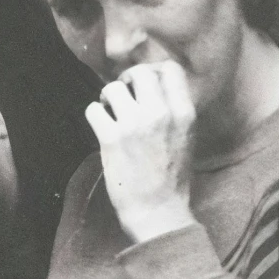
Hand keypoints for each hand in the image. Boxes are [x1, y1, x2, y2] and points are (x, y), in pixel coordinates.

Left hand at [88, 61, 197, 242]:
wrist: (158, 209)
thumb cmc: (171, 176)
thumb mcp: (186, 137)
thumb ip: (173, 111)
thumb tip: (153, 89)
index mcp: (185, 113)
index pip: (170, 69)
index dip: (153, 70)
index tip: (143, 84)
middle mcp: (161, 113)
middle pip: (139, 73)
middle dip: (126, 80)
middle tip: (122, 94)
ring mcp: (135, 124)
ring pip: (112, 88)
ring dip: (107, 97)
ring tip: (109, 110)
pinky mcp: (111, 138)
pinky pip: (93, 110)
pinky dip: (93, 114)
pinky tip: (100, 126)